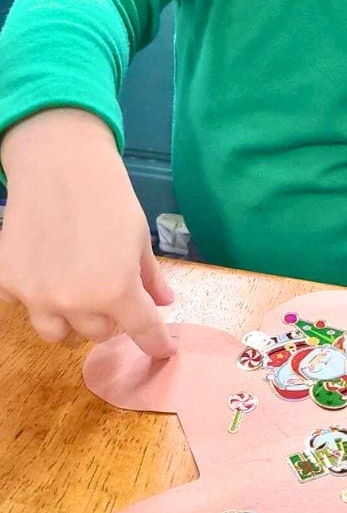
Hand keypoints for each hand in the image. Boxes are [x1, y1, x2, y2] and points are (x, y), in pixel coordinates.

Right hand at [0, 109, 176, 357]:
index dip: (155, 342)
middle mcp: (75, 301)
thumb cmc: (109, 196)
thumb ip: (150, 277)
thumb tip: (165, 302)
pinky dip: (36, 295)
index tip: (162, 349)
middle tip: (111, 290)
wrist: (59, 163)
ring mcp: (36, 295)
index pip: (142, 332)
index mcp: (116, 290)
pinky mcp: (7, 281)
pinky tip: (45, 267)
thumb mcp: (139, 237)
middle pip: (98, 333)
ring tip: (77, 287)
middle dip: (110, 317)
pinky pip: (23, 306)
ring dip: (72, 318)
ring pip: (58, 332)